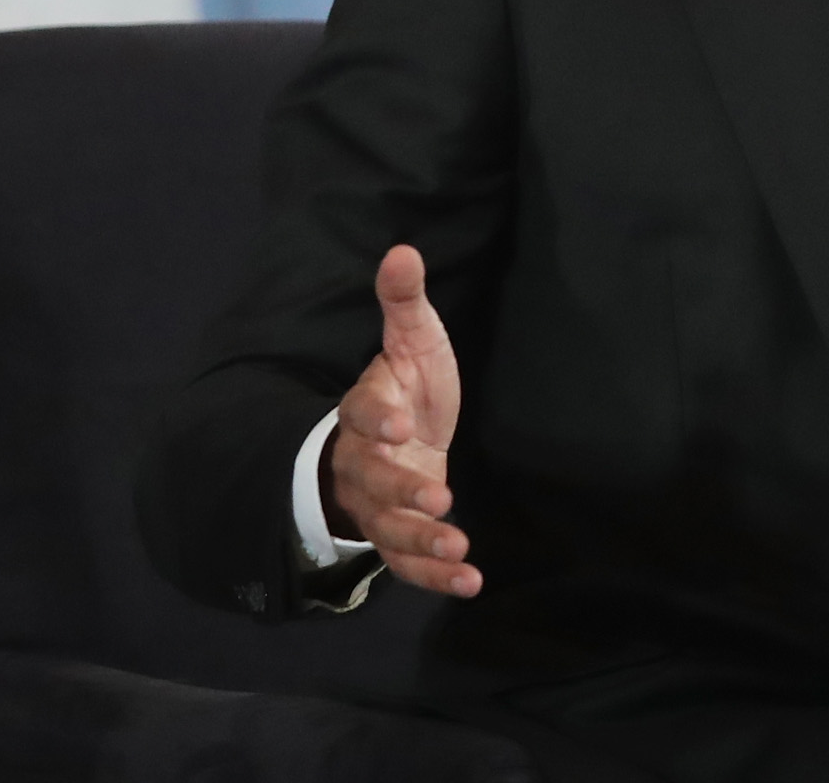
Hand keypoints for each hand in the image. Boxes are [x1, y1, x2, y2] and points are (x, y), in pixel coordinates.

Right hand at [323, 244, 479, 595]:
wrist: (400, 437)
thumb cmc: (407, 386)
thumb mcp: (413, 340)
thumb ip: (404, 302)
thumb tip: (402, 249)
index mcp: (364, 410)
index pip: (358, 414)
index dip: (374, 419)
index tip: (398, 424)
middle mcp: (362, 462)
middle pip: (370, 479)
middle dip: (401, 491)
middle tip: (441, 496)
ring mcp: (376, 504)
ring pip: (387, 528)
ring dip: (420, 540)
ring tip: (458, 547)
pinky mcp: (398, 536)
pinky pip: (406, 563)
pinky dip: (434, 575)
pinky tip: (471, 581)